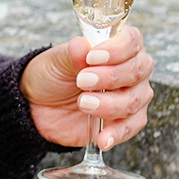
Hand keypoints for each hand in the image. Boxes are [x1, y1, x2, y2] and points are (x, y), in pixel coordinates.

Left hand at [20, 27, 153, 148]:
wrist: (41, 105)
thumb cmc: (54, 74)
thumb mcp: (57, 60)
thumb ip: (72, 54)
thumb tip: (83, 46)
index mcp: (119, 45)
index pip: (131, 41)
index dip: (116, 49)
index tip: (92, 57)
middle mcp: (132, 69)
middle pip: (137, 71)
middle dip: (110, 77)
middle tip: (82, 81)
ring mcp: (133, 96)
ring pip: (133, 101)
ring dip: (108, 105)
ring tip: (83, 103)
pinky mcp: (127, 121)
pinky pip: (131, 128)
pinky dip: (116, 133)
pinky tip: (102, 137)